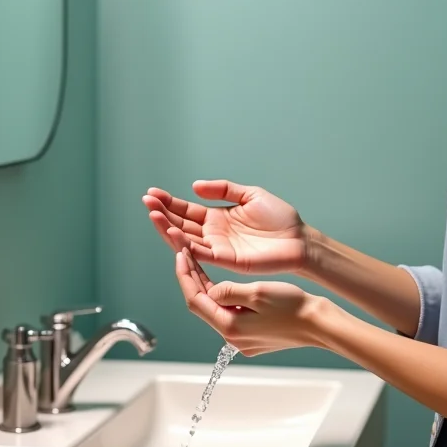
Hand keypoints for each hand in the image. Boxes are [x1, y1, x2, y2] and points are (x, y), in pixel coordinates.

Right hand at [144, 180, 308, 274]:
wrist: (299, 239)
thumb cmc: (280, 219)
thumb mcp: (250, 195)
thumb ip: (224, 189)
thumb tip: (195, 186)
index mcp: (217, 217)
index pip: (187, 210)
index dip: (169, 202)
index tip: (152, 194)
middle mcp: (213, 233)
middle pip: (181, 223)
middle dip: (163, 213)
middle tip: (147, 202)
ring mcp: (218, 247)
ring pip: (186, 238)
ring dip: (168, 228)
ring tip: (153, 215)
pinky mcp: (227, 259)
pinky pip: (202, 252)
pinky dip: (186, 244)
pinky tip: (173, 232)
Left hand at [175, 249, 330, 356]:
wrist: (319, 325)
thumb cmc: (293, 307)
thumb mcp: (256, 292)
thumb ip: (228, 291)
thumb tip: (210, 289)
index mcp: (230, 327)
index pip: (195, 299)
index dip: (185, 275)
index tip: (180, 255)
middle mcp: (232, 338)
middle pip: (202, 306)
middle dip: (192, 280)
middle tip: (186, 255)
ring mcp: (242, 341)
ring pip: (216, 310)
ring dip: (207, 288)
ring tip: (200, 264)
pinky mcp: (252, 339)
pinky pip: (230, 315)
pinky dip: (223, 298)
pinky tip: (224, 284)